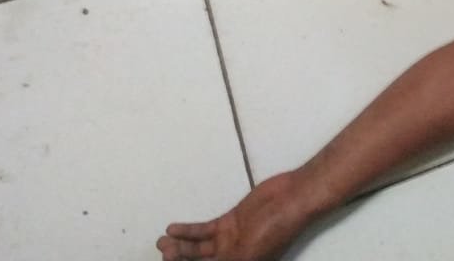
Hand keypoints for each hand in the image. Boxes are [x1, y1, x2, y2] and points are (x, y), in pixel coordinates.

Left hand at [156, 172, 310, 260]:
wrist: (292, 198)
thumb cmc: (275, 229)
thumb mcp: (247, 255)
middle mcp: (232, 258)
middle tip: (164, 253)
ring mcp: (229, 240)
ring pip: (197, 249)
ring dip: (178, 247)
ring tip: (162, 242)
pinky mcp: (229, 222)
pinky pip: (203, 231)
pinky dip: (187, 231)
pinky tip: (172, 229)